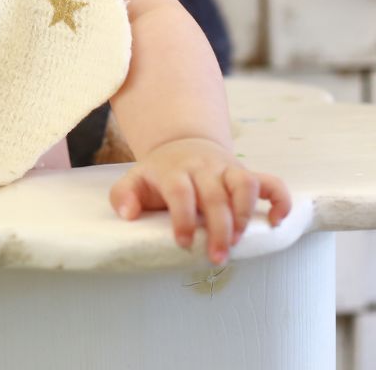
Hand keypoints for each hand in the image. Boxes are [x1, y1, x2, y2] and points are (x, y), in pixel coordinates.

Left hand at [108, 137, 290, 263]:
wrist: (182, 145)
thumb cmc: (159, 174)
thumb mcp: (135, 180)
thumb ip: (124, 195)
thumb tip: (128, 213)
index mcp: (174, 171)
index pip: (180, 191)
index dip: (182, 217)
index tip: (182, 242)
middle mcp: (203, 168)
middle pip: (214, 194)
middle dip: (218, 227)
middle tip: (217, 256)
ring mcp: (227, 169)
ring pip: (244, 183)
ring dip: (244, 213)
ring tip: (238, 240)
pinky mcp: (246, 174)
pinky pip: (271, 182)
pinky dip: (279, 200)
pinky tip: (275, 221)